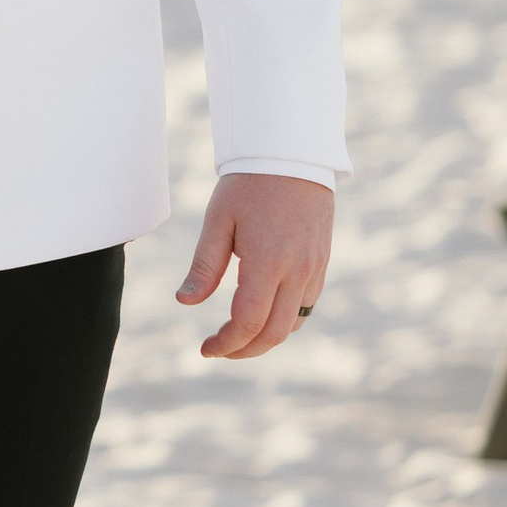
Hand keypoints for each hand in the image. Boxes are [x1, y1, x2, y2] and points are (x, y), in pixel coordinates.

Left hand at [176, 172, 332, 359]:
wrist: (293, 156)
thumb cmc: (249, 185)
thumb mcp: (218, 221)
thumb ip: (204, 266)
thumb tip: (184, 302)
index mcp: (268, 262)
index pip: (249, 322)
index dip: (226, 343)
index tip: (206, 349)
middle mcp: (298, 271)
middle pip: (275, 333)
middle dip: (245, 350)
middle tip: (218, 349)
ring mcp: (314, 269)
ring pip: (294, 324)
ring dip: (266, 338)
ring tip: (237, 335)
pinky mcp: (322, 263)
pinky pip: (307, 306)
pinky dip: (285, 320)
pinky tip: (263, 313)